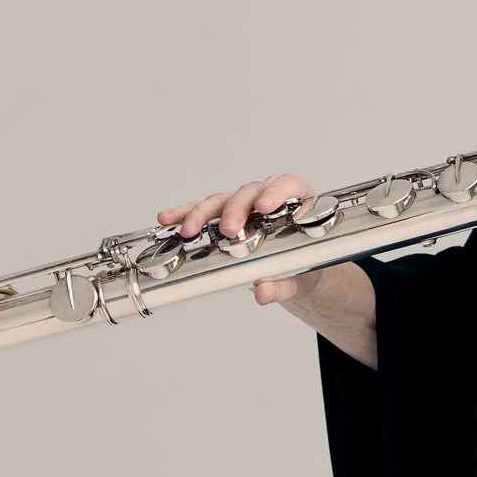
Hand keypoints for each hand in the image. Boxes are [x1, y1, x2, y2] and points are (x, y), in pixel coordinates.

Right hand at [152, 176, 377, 364]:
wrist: (300, 272)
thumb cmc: (307, 267)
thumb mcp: (303, 278)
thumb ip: (285, 285)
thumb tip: (263, 290)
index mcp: (298, 202)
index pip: (288, 186)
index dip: (277, 193)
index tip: (265, 207)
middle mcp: (268, 199)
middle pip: (250, 193)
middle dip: (236, 210)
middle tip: (229, 230)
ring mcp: (245, 208)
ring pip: (222, 201)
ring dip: (203, 213)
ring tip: (188, 230)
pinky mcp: (226, 219)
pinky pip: (205, 214)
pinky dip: (186, 215)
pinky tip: (169, 220)